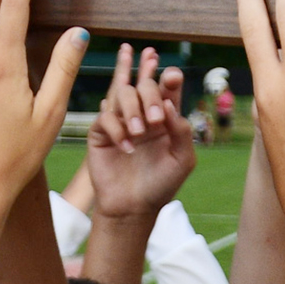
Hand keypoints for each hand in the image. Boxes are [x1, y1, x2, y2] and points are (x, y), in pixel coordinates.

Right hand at [84, 44, 197, 217]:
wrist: (134, 208)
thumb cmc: (161, 184)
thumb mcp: (183, 159)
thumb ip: (182, 130)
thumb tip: (169, 102)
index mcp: (165, 118)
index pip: (166, 88)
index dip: (168, 77)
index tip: (172, 76)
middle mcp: (142, 115)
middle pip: (144, 85)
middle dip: (151, 95)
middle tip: (156, 119)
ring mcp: (121, 121)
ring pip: (122, 93)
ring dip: (133, 109)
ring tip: (140, 133)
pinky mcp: (101, 133)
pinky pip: (105, 117)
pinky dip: (117, 130)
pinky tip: (127, 148)